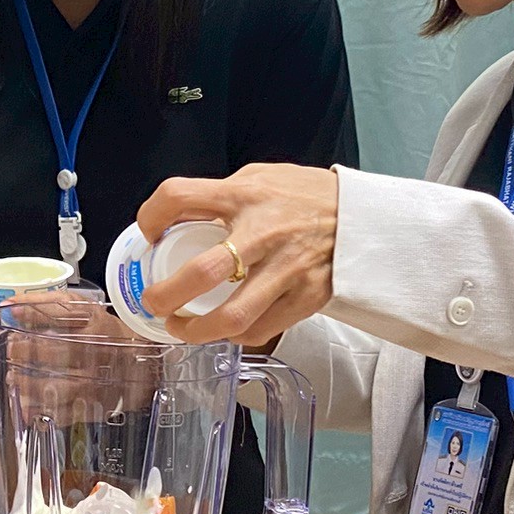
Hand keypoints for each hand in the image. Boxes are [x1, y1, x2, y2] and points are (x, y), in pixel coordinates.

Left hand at [136, 164, 339, 346]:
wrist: (364, 216)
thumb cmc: (306, 196)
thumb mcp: (258, 178)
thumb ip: (220, 195)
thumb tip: (176, 218)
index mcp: (244, 195)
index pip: (179, 196)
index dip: (150, 216)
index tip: (148, 234)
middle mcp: (263, 232)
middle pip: (201, 273)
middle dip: (166, 296)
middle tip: (154, 302)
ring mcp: (287, 269)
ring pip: (233, 316)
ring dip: (197, 331)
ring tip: (182, 329)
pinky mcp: (307, 297)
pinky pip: (262, 328)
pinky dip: (236, 335)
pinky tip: (225, 330)